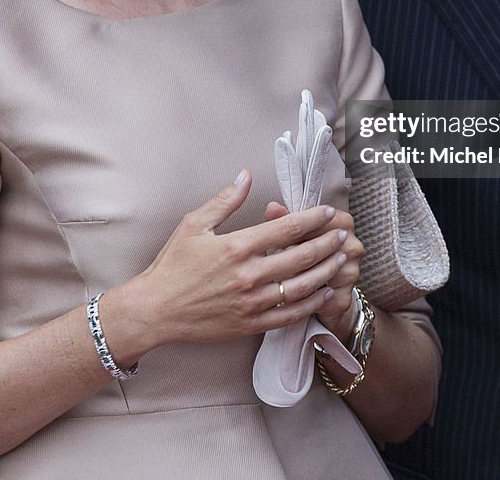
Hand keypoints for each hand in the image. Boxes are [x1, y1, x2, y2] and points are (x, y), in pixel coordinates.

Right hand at [124, 171, 348, 347]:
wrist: (155, 309)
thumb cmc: (172, 264)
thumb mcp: (194, 224)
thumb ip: (225, 200)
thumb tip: (247, 175)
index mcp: (236, 247)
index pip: (286, 229)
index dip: (311, 219)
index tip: (327, 212)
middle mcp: (248, 275)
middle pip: (301, 257)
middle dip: (327, 244)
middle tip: (343, 234)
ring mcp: (252, 303)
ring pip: (301, 287)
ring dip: (326, 272)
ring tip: (341, 260)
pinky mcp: (250, 324)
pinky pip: (289, 314)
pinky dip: (311, 302)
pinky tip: (324, 291)